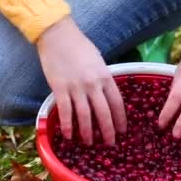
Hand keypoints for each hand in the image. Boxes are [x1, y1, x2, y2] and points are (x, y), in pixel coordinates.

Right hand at [36, 16, 125, 145]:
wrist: (58, 35)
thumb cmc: (79, 47)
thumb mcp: (98, 62)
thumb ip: (103, 79)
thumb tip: (107, 96)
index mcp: (105, 76)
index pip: (117, 103)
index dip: (120, 119)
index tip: (122, 131)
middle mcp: (93, 84)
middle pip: (103, 113)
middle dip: (107, 131)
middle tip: (109, 144)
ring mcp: (76, 87)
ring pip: (85, 116)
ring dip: (88, 132)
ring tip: (89, 143)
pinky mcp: (60, 88)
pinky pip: (65, 111)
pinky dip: (68, 126)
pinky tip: (68, 136)